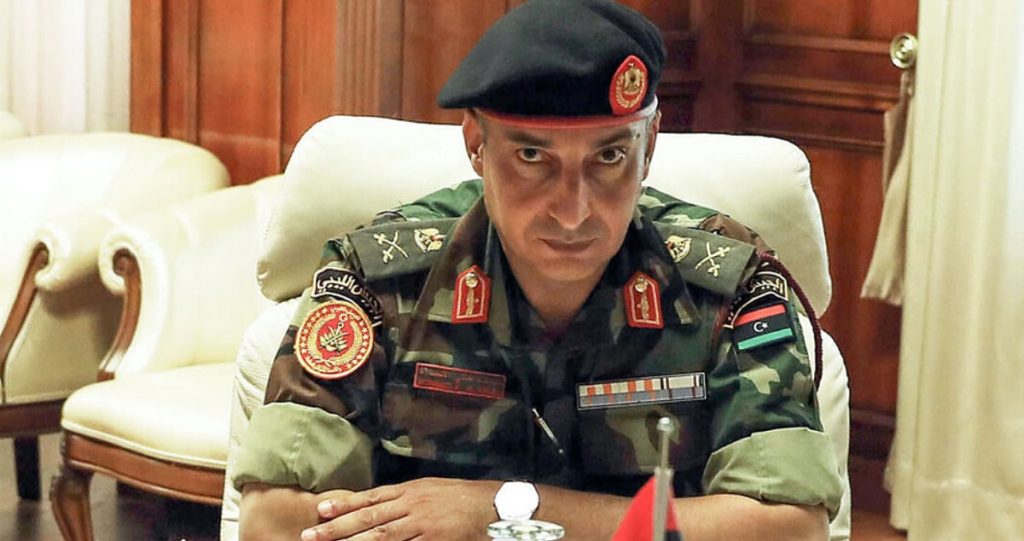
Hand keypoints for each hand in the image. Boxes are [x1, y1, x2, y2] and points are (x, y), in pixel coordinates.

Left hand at [300, 477, 499, 540]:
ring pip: (380, 536)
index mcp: (412, 490)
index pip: (371, 497)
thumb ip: (408, 499)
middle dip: (337, 527)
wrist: (497, 506)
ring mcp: (422, 525)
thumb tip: (381, 505)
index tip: (320, 509)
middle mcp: (412, 505)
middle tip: (311, 535)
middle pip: (369, 518)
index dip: (344, 504)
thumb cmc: (466, 499)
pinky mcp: (434, 540)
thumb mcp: (433, 490)